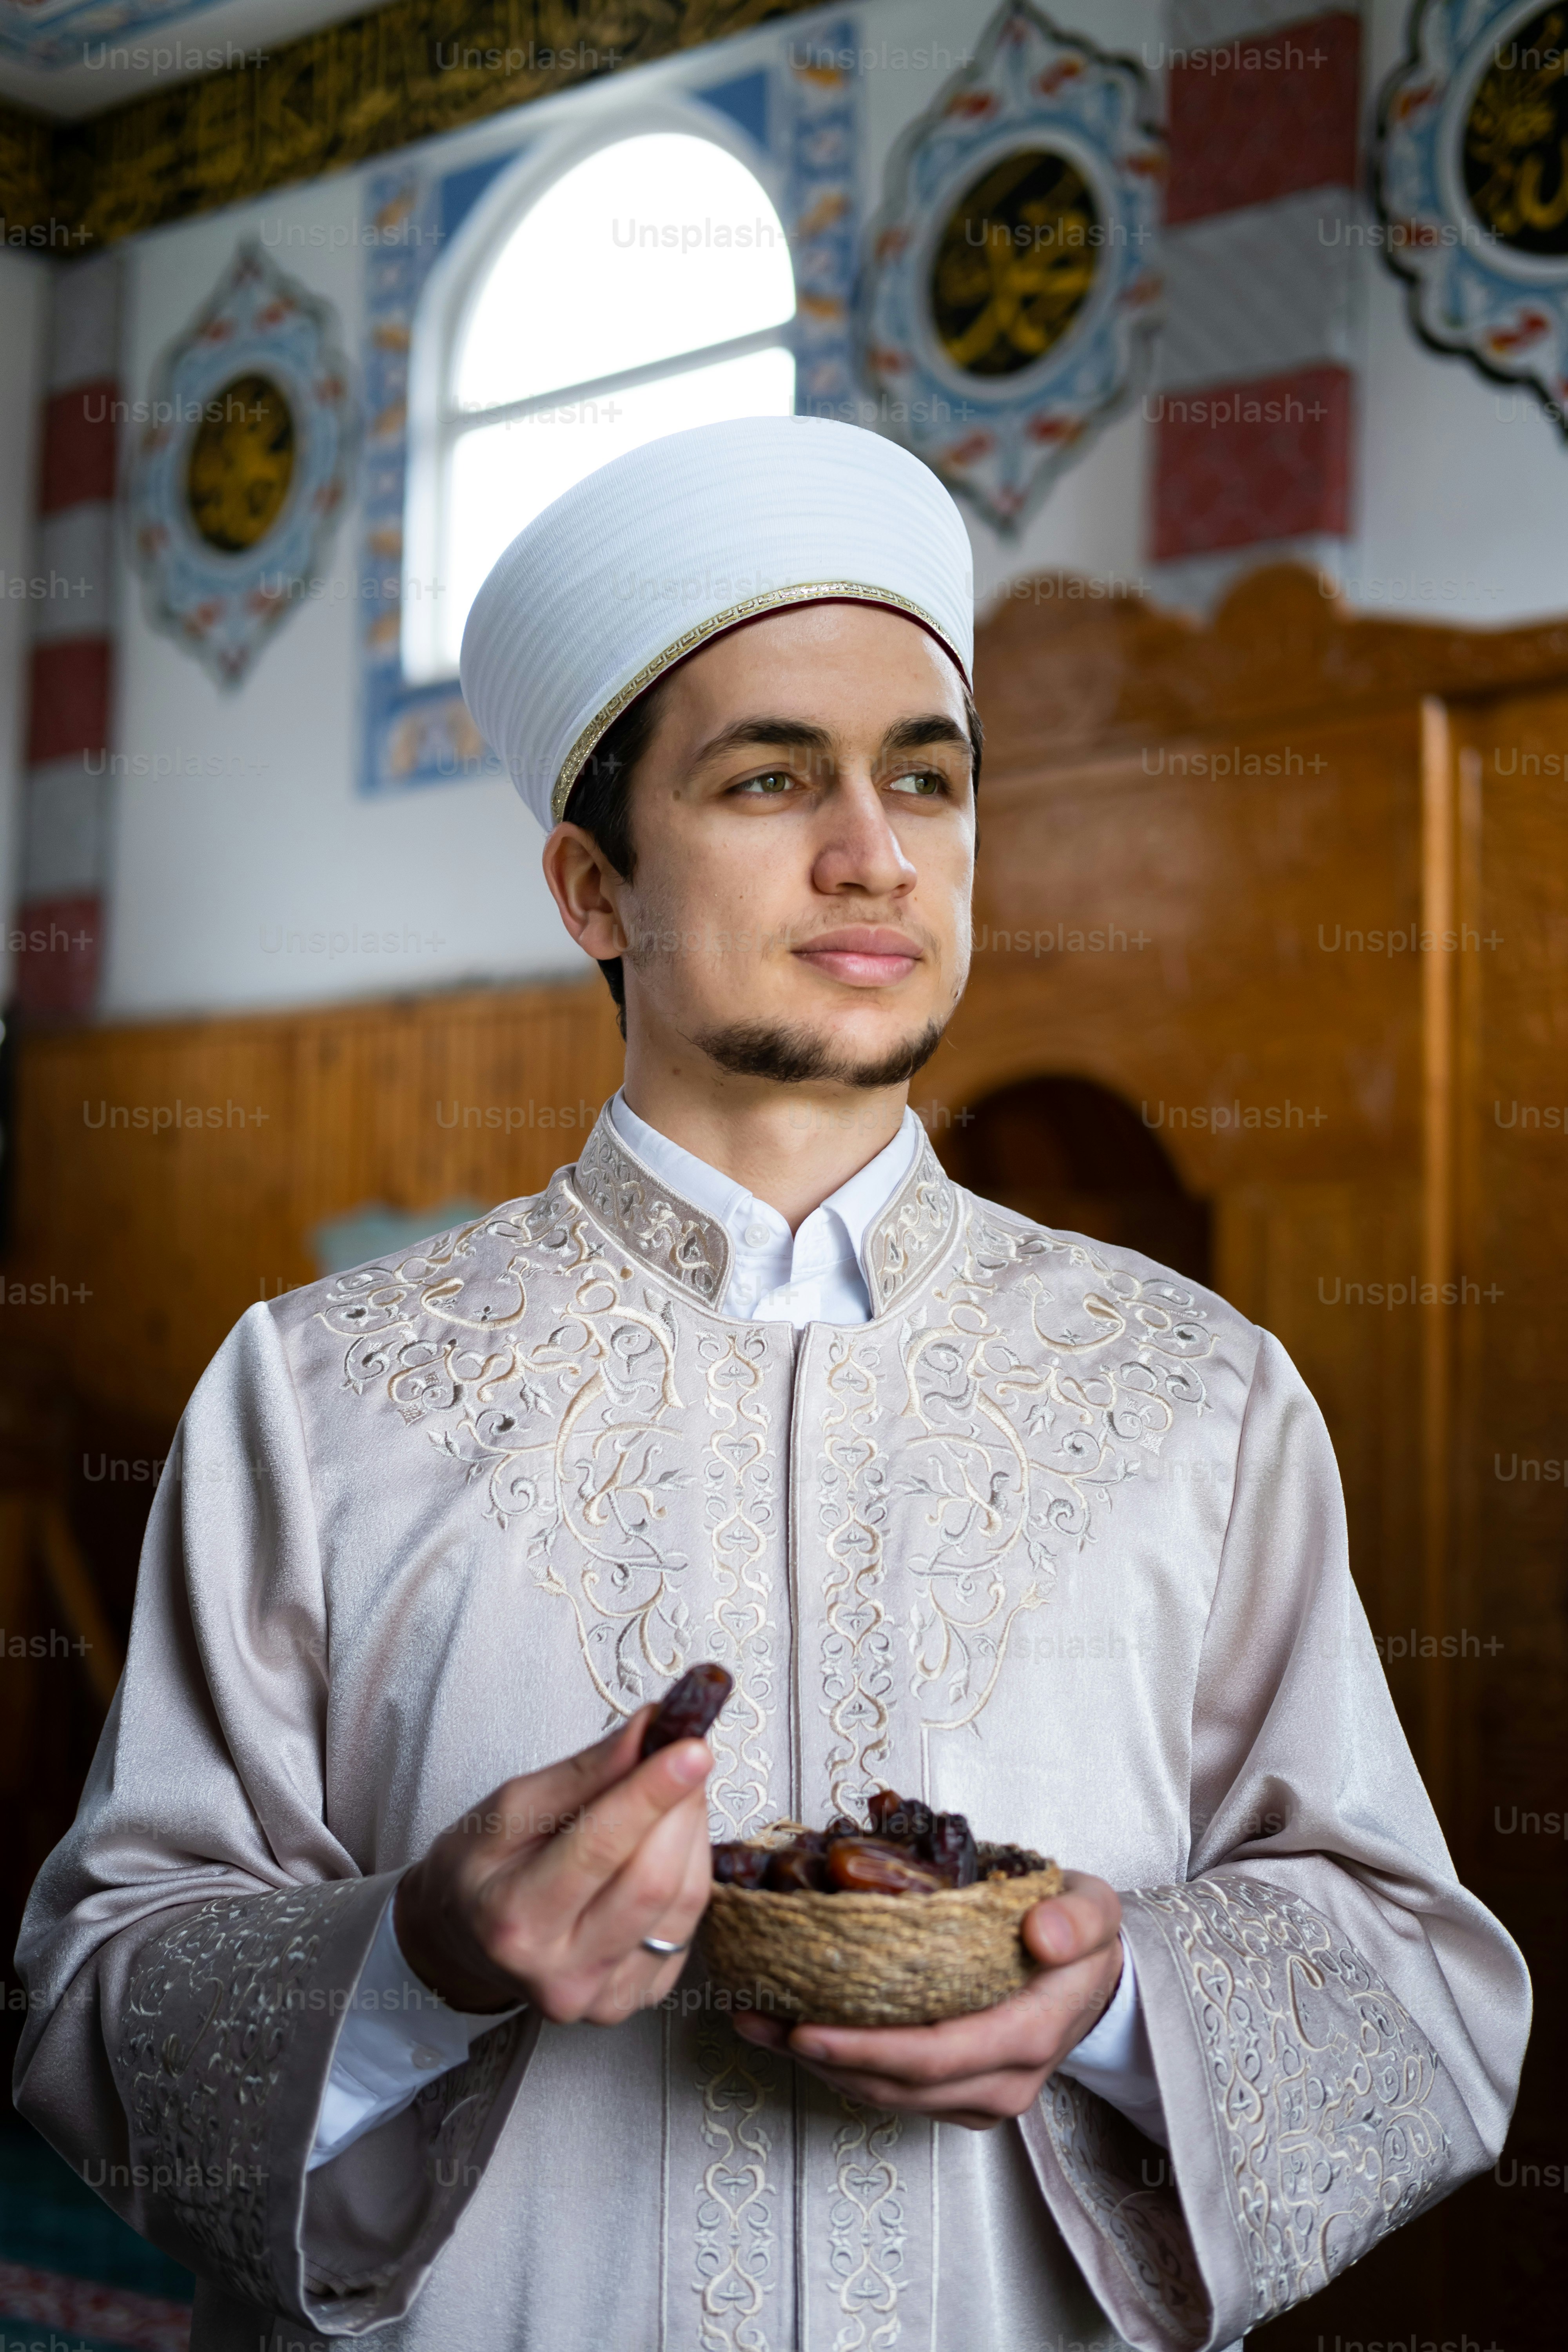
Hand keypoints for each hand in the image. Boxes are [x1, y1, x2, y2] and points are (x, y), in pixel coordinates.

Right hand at [394, 1707, 712, 2023]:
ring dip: (691, 1831)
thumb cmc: (479, 1871)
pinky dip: (690, 1868)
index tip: (691, 1745)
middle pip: (652, 1881)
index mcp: (515, 1922)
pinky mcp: (639, 1998)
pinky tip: (668, 1840)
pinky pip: (688, 1923)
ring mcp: (605, 1997)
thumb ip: (581, 1773)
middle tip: (686, 1753)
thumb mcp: (506, 1809)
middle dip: (680, 1806)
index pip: (600, 1849)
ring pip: (683, 1901)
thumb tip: (648, 1733)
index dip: (652, 1792)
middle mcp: (562, 1975)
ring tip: (675, 1791)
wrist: (465, 1941)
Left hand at [731, 1871, 1122, 2128]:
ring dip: (818, 2065)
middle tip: (755, 2020)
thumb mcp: (1096, 1912)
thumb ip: (1076, 1920)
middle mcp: (1003, 2082)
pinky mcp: (957, 2096)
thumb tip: (1042, 1932)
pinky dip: (840, 2066)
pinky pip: (891, 2091)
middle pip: (898, 2084)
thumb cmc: (1081, 1939)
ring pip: (886, 2095)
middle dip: (821, 2057)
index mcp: (1029, 2034)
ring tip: (756, 2022)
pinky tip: (794, 2032)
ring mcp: (978, 2097)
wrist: (1096, 1980)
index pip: (937, 2054)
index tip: (805, 2027)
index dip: (867, 2048)